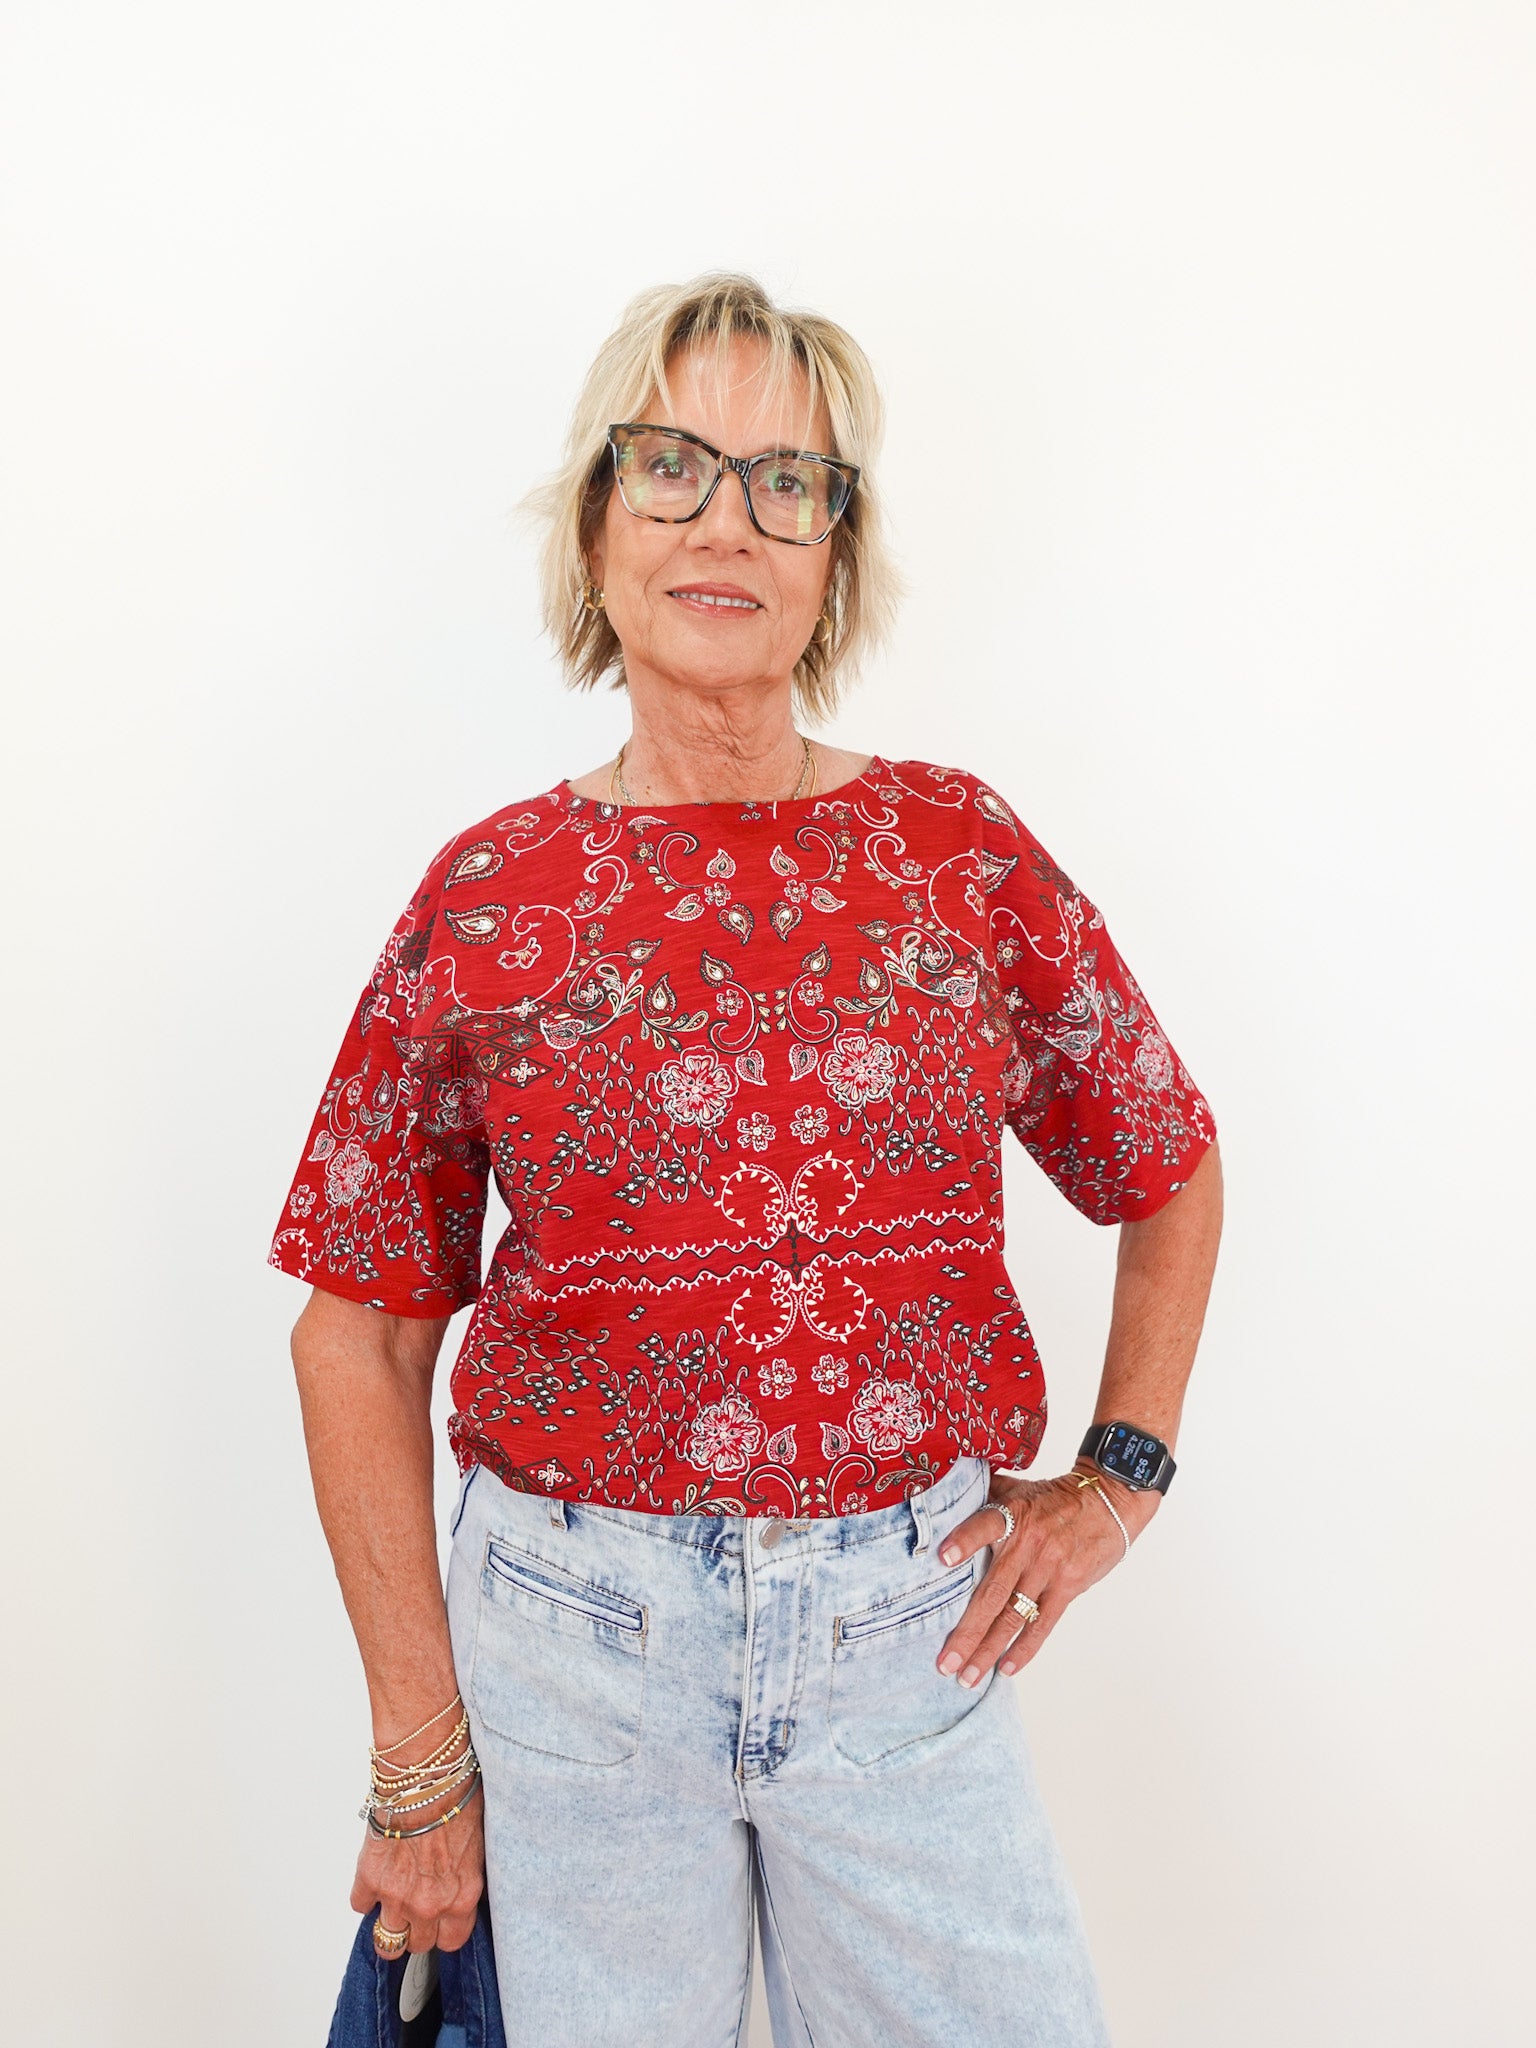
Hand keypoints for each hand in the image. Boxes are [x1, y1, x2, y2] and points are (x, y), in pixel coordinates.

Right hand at [350, 1776, 484, 1954]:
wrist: (426, 1777)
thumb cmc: (456, 1798)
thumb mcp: (479, 1844)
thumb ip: (468, 1877)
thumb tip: (462, 1884)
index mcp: (462, 1896)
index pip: (453, 1941)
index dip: (445, 1931)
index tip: (441, 1921)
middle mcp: (429, 1905)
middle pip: (419, 1945)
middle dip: (418, 1929)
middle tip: (417, 1908)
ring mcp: (396, 1897)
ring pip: (387, 1941)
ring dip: (390, 1923)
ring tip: (394, 1904)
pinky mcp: (369, 1880)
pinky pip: (360, 1905)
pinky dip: (366, 1894)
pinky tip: (377, 1877)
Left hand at [933, 1463, 1156, 1687]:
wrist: (1108, 1502)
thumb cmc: (1056, 1498)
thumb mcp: (1020, 1487)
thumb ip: (987, 1494)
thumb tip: (949, 1492)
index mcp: (1014, 1514)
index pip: (985, 1525)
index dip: (965, 1540)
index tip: (942, 1559)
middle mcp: (1029, 1545)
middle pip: (992, 1593)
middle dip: (966, 1632)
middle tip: (944, 1663)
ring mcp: (1050, 1569)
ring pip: (1013, 1617)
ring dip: (988, 1650)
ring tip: (967, 1677)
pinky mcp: (1068, 1587)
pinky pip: (1043, 1624)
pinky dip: (1024, 1648)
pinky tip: (1005, 1668)